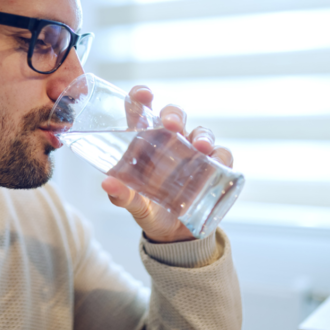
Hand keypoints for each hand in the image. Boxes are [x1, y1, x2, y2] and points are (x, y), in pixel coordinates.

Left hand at [100, 85, 233, 242]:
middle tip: (171, 125)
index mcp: (144, 142)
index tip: (143, 95)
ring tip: (201, 146)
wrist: (171, 234)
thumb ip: (120, 195)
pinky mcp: (212, 169)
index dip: (141, 97)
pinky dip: (222, 156)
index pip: (142, 111)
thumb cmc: (147, 208)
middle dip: (174, 114)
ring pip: (201, 132)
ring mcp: (193, 153)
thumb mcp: (133, 204)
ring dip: (202, 135)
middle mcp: (170, 141)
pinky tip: (217, 162)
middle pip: (174, 115)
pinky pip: (223, 156)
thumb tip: (107, 183)